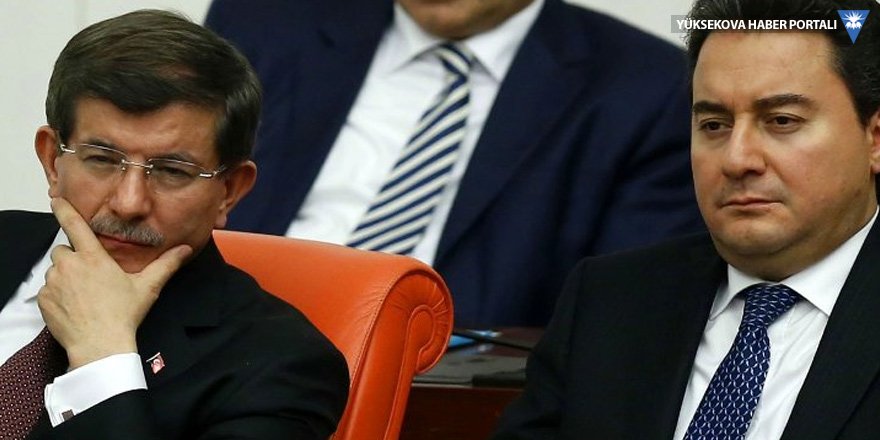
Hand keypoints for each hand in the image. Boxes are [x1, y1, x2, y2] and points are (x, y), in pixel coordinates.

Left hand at [38, 198, 191, 368]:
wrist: (100, 346)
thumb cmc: (124, 315)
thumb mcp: (148, 287)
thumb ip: (166, 264)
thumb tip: (185, 250)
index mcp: (93, 257)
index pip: (74, 224)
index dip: (64, 209)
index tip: (57, 200)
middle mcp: (70, 265)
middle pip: (64, 250)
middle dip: (74, 259)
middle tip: (91, 277)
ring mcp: (54, 283)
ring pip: (55, 270)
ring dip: (66, 276)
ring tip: (84, 294)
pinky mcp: (44, 300)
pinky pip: (48, 290)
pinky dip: (58, 294)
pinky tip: (74, 306)